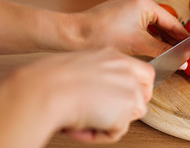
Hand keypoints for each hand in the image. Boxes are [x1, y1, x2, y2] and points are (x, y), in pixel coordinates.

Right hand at [0, 47, 153, 146]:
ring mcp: (129, 85)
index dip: (137, 88)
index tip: (123, 99)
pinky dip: (101, 134)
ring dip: (111, 122)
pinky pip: (118, 130)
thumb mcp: (78, 70)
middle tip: (108, 114)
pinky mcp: (127, 105)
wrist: (44, 89)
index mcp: (111, 55)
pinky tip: (82, 124)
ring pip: (131, 113)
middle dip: (131, 106)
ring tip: (85, 119)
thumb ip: (98, 78)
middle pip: (145, 92)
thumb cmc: (49, 80)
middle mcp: (124, 67)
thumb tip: (102, 96)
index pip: (142, 72)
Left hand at [69, 0, 189, 56]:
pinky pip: (142, 20)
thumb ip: (163, 51)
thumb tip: (182, 61)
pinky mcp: (122, 7)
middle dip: (173, 38)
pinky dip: (149, 32)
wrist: (74, 34)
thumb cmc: (102, 37)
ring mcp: (129, 1)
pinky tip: (154, 44)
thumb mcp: (138, 45)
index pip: (171, 22)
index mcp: (145, 2)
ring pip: (152, 21)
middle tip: (184, 53)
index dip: (184, 37)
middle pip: (163, 20)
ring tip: (171, 51)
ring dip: (161, 36)